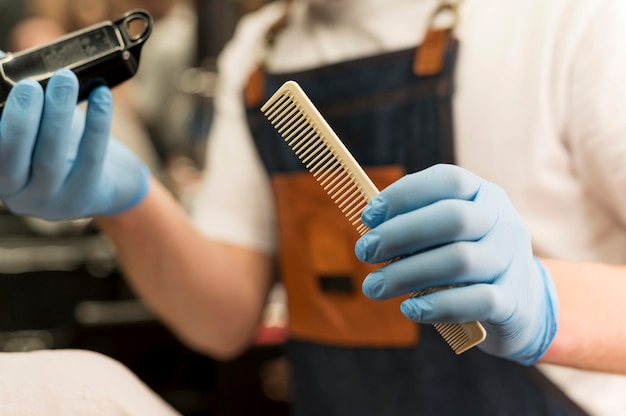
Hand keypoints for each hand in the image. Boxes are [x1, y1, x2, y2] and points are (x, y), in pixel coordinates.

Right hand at [0, 68, 148, 219]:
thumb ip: (19, 102)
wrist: (110, 185)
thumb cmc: (66, 150)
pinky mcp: (85, 199)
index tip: (1, 85)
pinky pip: (91, 159)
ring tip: (66, 79)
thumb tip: (2, 59)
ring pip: (49, 161)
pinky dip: (97, 124)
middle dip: (20, 117)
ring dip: (57, 115)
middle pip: (10, 157)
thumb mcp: (37, 128)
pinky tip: (102, 96)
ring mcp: (51, 203)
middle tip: (30, 84)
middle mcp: (17, 195)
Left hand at [355, 164, 557, 364]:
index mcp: (484, 195)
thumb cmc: (466, 262)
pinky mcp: (513, 300)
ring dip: (406, 274)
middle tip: (364, 251)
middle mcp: (503, 222)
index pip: (448, 180)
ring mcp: (512, 260)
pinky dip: (437, 305)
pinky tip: (410, 309)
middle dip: (399, 234)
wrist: (521, 305)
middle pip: (452, 218)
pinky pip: (475, 300)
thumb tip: (370, 226)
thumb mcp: (447, 235)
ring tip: (373, 287)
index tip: (368, 216)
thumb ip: (416, 225)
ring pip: (459, 260)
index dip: (404, 194)